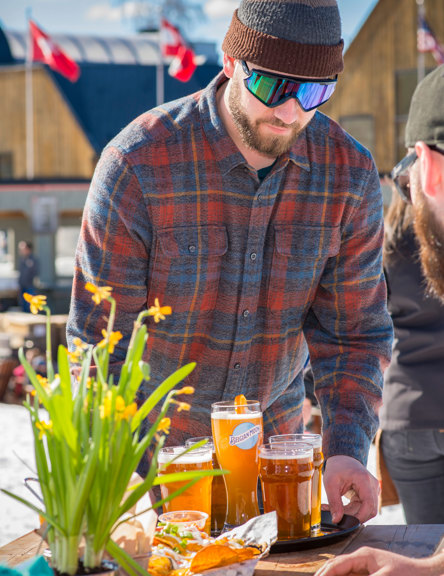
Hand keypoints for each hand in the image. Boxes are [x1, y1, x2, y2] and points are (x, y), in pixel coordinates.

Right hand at [315, 546, 443, 575]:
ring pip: (343, 572)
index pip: (338, 563)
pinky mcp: (371, 573)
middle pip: (337, 566)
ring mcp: (366, 566)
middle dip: (325, 574)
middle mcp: (362, 559)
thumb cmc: (408, 573)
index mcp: (363, 555)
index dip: (325, 573)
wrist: (426, 574)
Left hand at [323, 455, 378, 523]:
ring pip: (367, 510)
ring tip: (337, 511)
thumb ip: (334, 503)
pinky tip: (341, 508)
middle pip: (370, 510)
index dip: (360, 517)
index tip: (348, 523)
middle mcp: (373, 485)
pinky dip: (353, 510)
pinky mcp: (370, 493)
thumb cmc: (336, 467)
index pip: (369, 504)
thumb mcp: (330, 484)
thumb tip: (336, 520)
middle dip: (354, 517)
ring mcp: (373, 489)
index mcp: (364, 480)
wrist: (342, 458)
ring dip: (353, 514)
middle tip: (337, 517)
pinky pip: (364, 507)